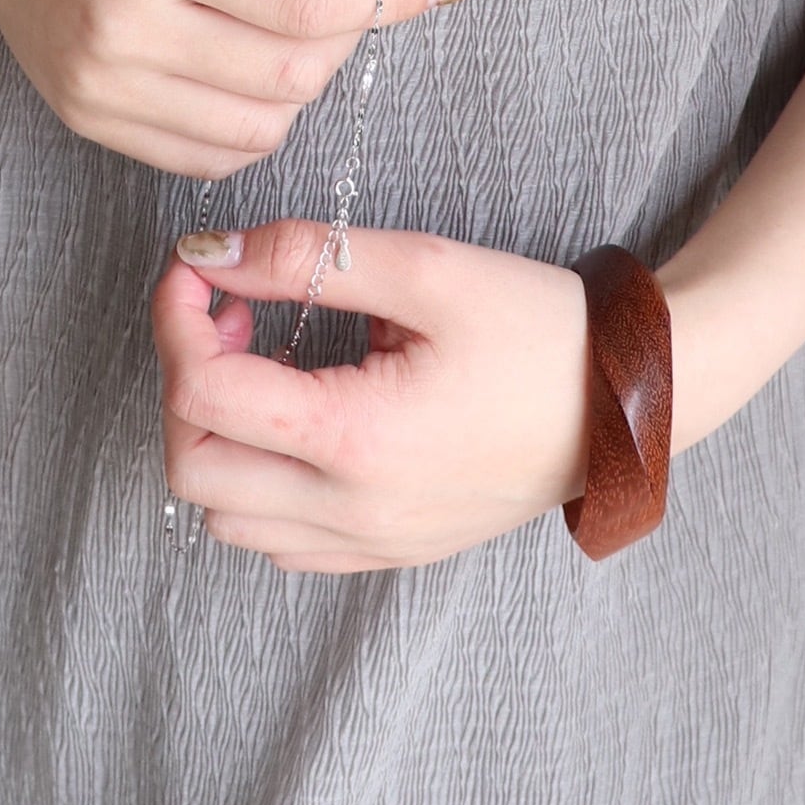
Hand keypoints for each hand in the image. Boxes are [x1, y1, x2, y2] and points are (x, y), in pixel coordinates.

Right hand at [0, 0, 469, 182]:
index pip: (306, 3)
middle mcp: (122, 26)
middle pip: (293, 73)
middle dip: (347, 37)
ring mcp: (101, 84)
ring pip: (262, 126)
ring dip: (305, 82)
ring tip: (289, 19)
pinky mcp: (91, 119)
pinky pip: (212, 155)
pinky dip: (257, 120)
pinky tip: (249, 61)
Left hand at [153, 219, 593, 569]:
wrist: (629, 403)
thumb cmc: (541, 330)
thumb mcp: (427, 270)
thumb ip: (307, 257)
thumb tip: (211, 254)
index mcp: (355, 439)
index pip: (200, 395)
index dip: (175, 319)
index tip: (197, 268)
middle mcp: (352, 510)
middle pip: (192, 470)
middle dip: (184, 380)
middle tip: (229, 314)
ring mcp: (370, 541)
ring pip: (226, 516)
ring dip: (216, 436)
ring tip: (265, 362)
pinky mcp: (390, 550)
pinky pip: (280, 541)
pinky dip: (256, 483)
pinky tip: (298, 418)